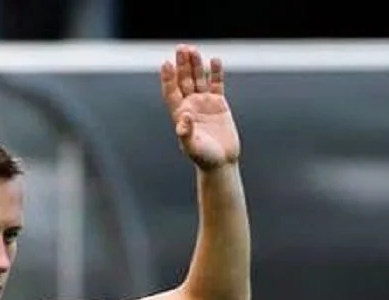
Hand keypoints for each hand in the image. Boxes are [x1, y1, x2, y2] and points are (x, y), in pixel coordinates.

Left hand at [160, 44, 239, 170]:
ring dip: (196, 64)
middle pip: (184, 80)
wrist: (221, 162)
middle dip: (182, 64)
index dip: (168, 78)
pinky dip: (216, 73)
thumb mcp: (192, 147)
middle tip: (181, 48)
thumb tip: (183, 117)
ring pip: (199, 79)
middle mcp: (190, 105)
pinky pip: (216, 84)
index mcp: (179, 114)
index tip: (166, 63)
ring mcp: (204, 103)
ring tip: (194, 49)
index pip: (171, 91)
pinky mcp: (219, 103)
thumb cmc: (203, 157)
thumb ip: (186, 133)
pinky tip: (215, 60)